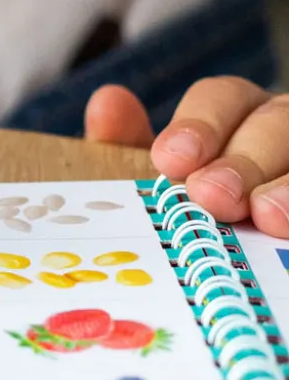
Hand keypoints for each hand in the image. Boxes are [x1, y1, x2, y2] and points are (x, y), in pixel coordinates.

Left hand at [85, 80, 288, 236]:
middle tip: (213, 197)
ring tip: (270, 218)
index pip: (223, 98)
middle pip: (275, 124)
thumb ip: (127, 146)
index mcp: (241, 115)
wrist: (254, 280)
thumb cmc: (203, 218)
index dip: (198, 124)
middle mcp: (288, 129)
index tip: (171, 161)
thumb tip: (108, 101)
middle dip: (243, 159)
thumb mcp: (166, 184)